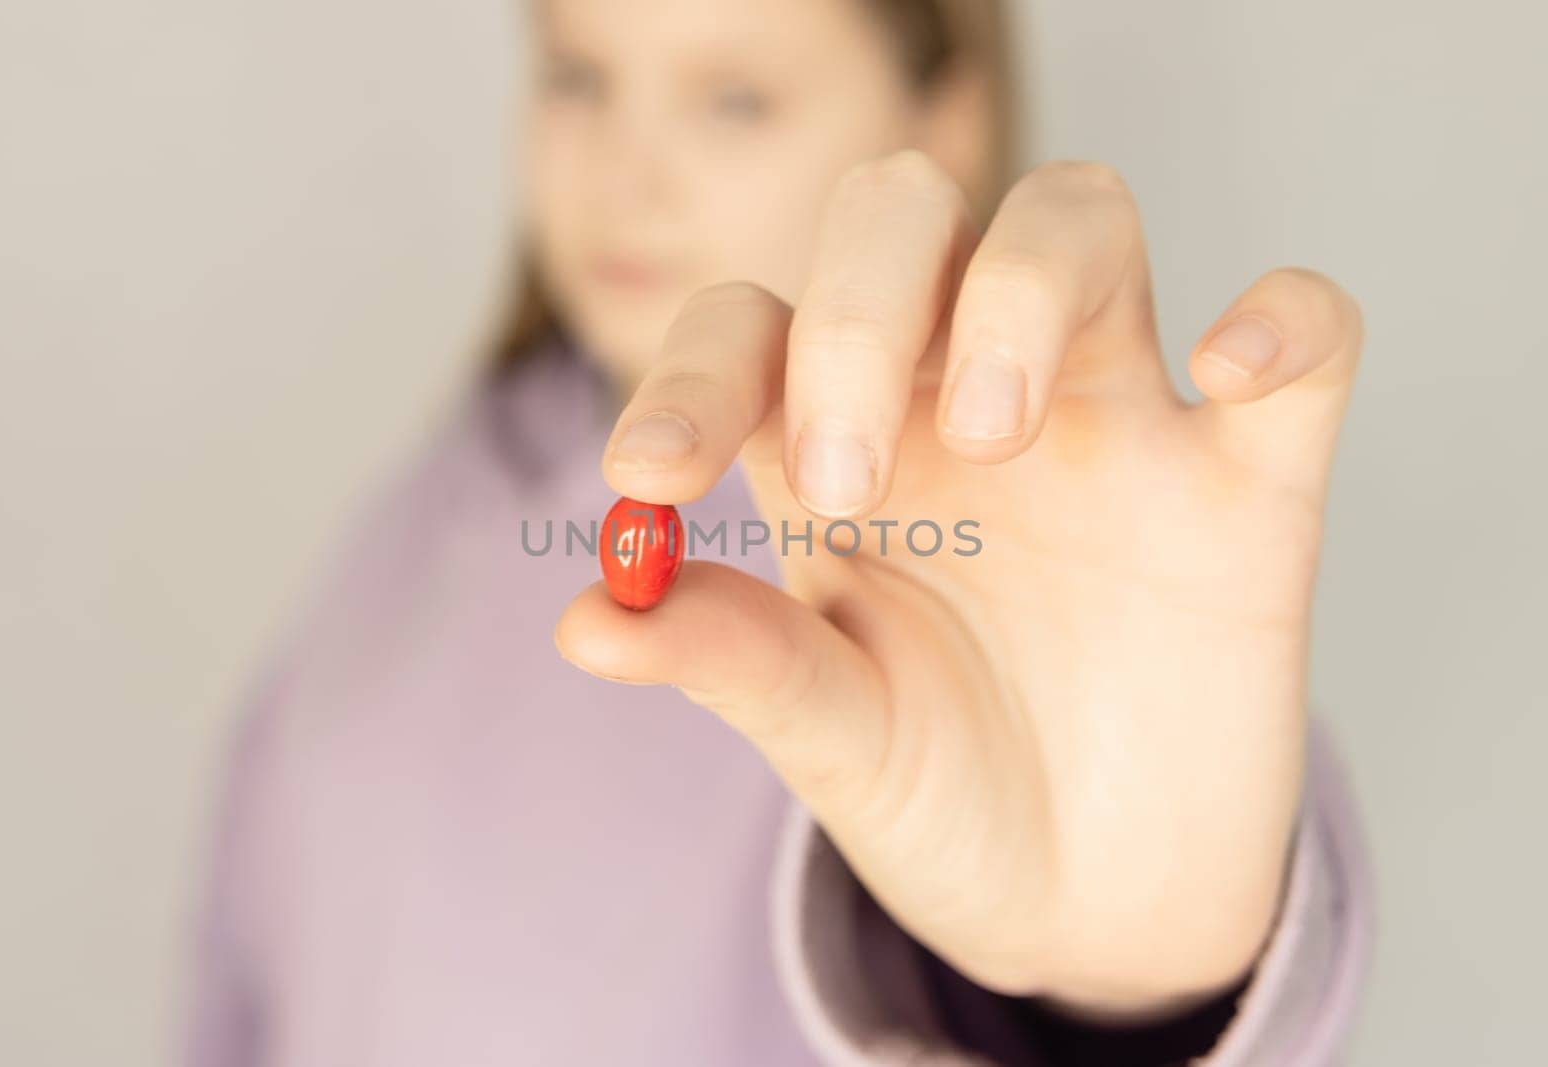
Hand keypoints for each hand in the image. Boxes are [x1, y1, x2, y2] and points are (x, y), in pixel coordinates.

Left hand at [553, 153, 1363, 1018]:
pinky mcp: (1252, 482)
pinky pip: (1304, 337)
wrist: (1088, 907)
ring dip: (1018, 286)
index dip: (688, 373)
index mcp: (835, 451)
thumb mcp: (828, 738)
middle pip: (901, 216)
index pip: (748, 327)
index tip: (650, 481)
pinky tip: (1229, 371)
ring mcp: (1113, 424)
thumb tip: (584, 619)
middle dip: (854, 305)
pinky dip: (1283, 321)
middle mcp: (961, 404)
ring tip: (995, 430)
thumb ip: (729, 659)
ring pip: (1077, 219)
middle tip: (848, 472)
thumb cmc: (939, 795)